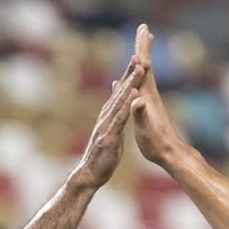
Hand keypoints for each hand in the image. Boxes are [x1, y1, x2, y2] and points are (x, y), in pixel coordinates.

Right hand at [68, 25, 149, 191]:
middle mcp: (106, 117)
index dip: (128, 76)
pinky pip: (120, 120)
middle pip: (120, 91)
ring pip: (120, 101)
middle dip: (130, 73)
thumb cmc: (101, 154)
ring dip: (130, 84)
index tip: (137, 59)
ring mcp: (107, 126)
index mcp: (109, 116)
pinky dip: (127, 107)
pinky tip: (134, 96)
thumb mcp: (109, 132)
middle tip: (139, 54)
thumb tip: (114, 108)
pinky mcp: (109, 138)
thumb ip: (112, 117)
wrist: (89, 174)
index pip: (120, 92)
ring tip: (139, 68)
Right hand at [128, 27, 188, 168]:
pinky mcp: (149, 107)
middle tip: (144, 28)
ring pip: (145, 73)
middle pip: (145, 65)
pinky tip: (136, 75)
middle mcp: (150, 94)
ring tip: (142, 45)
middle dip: (143, 46)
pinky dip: (140, 74)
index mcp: (146, 96)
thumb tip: (137, 98)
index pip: (143, 68)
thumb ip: (140, 113)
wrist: (170, 154)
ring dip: (143, 57)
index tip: (143, 31)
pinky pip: (143, 84)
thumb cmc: (156, 143)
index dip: (142, 49)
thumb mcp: (145, 130)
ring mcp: (150, 100)